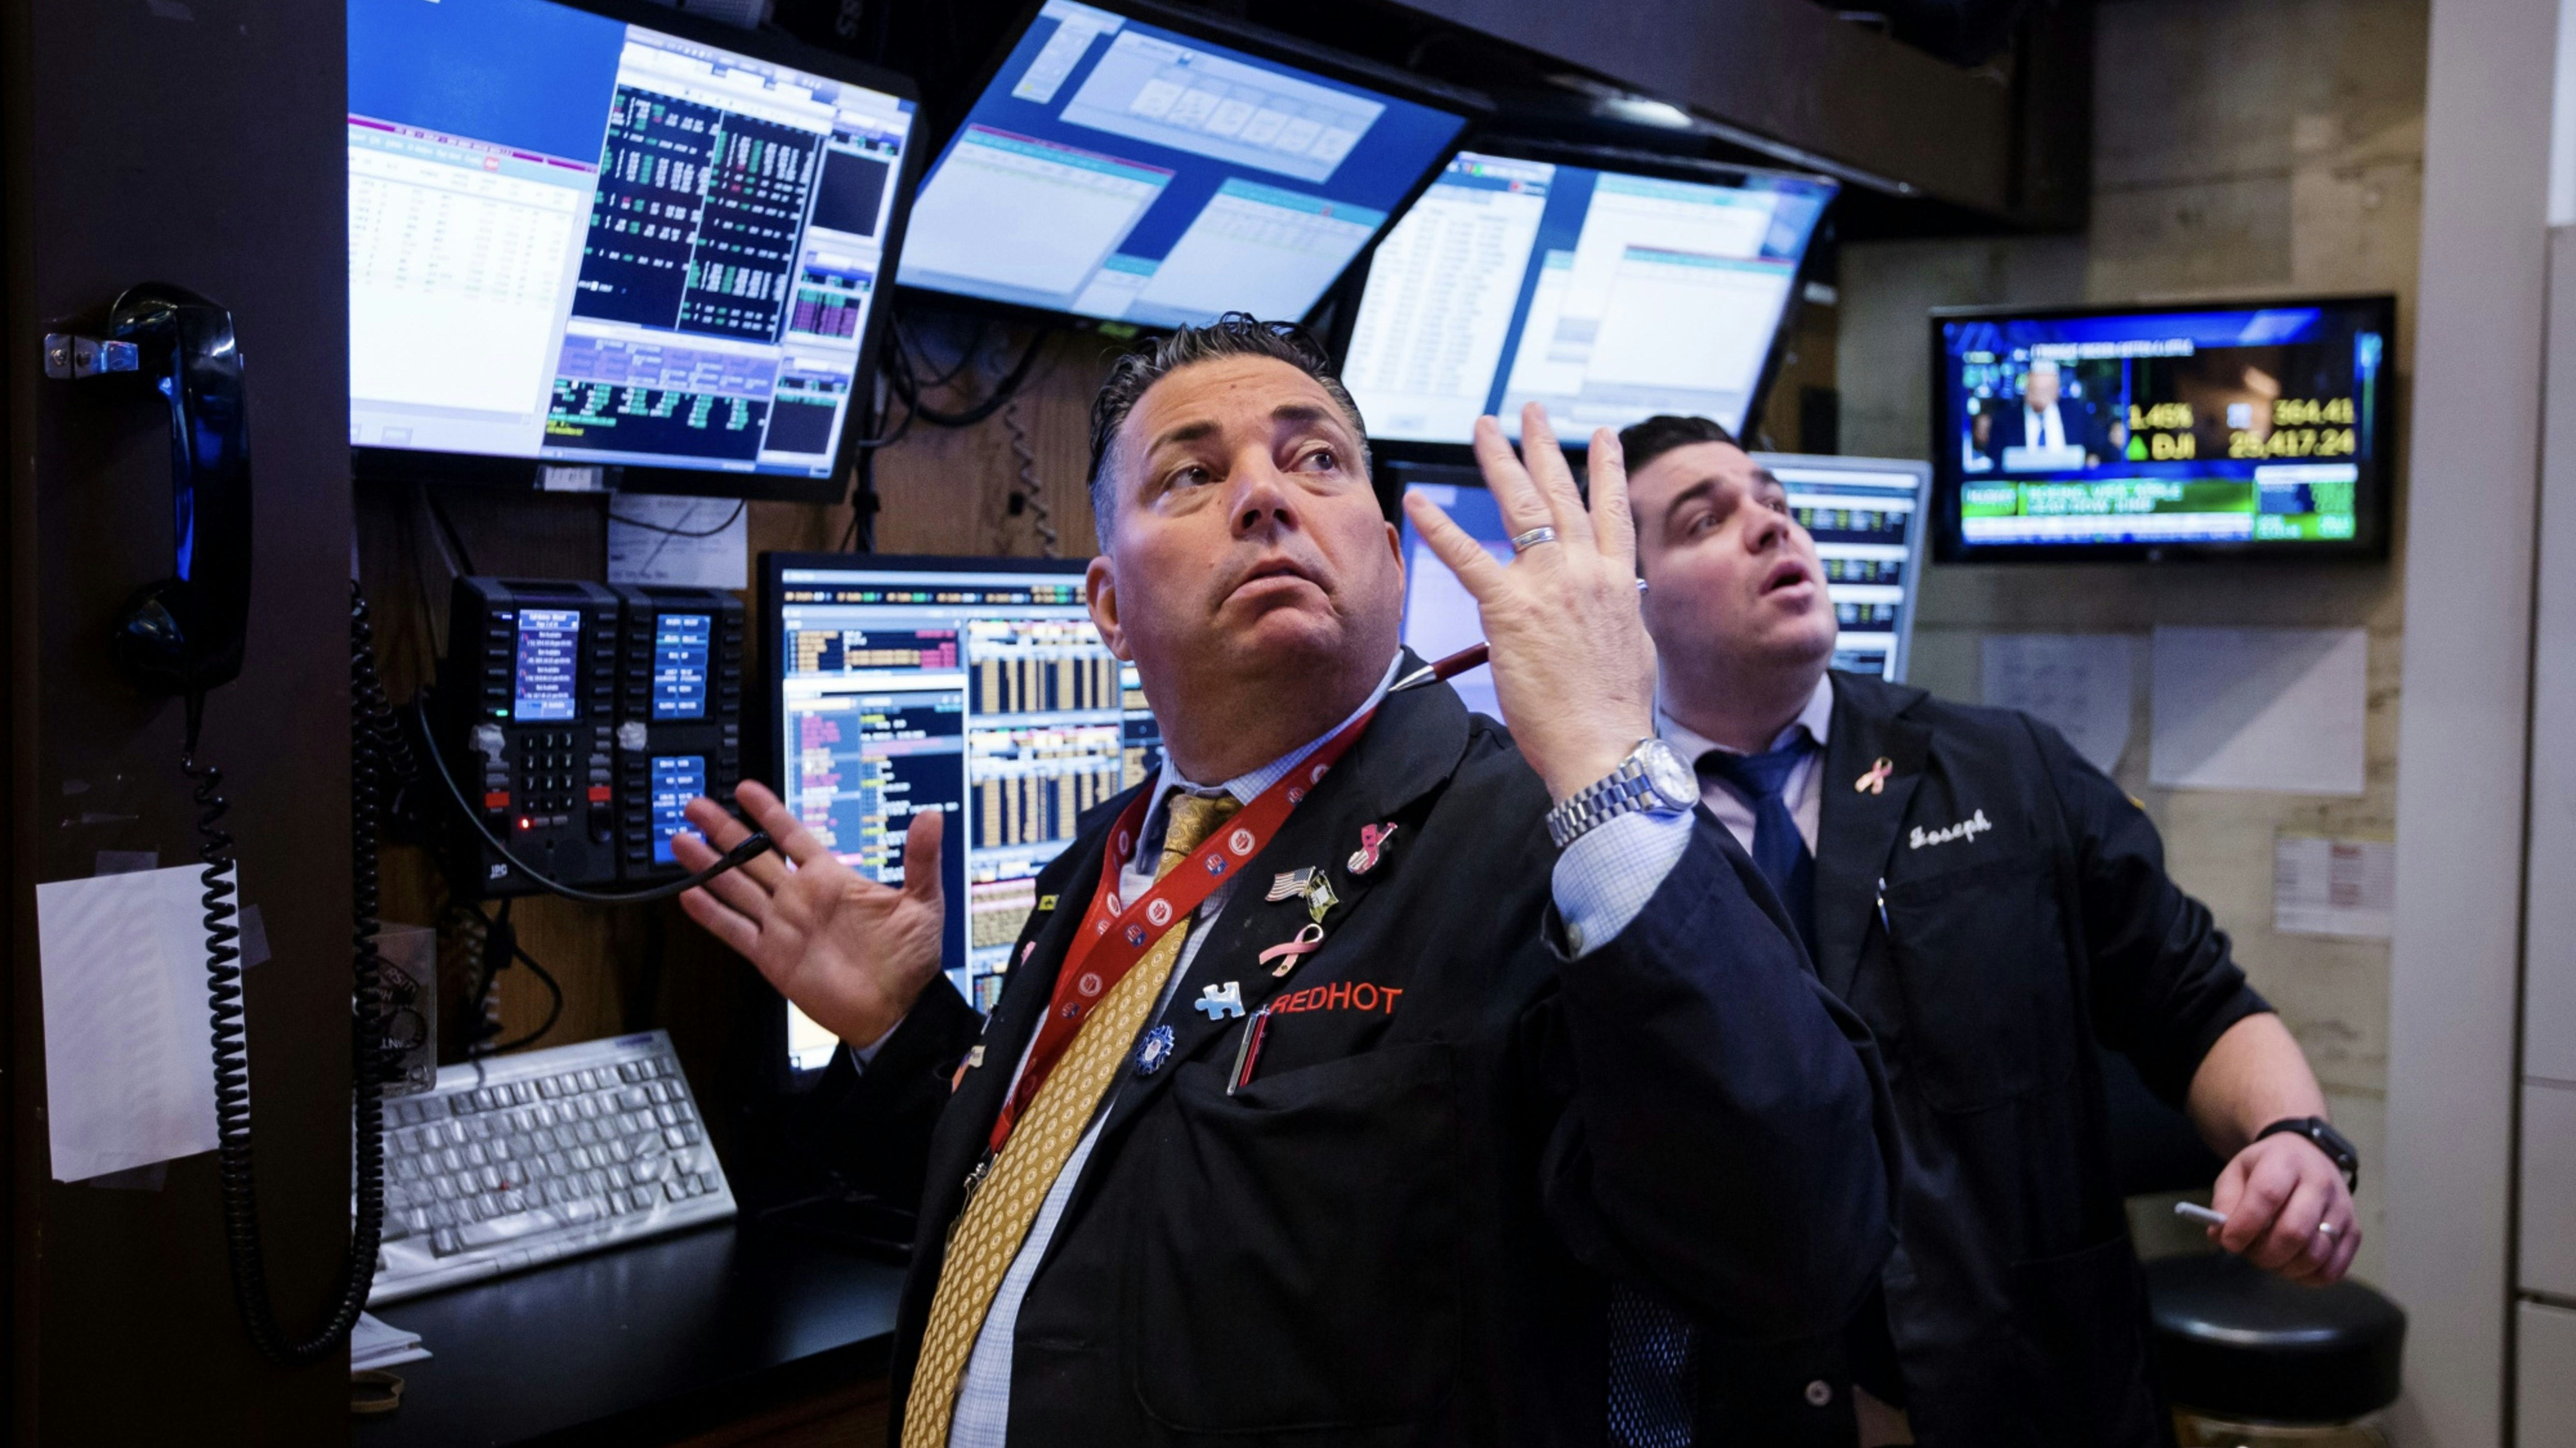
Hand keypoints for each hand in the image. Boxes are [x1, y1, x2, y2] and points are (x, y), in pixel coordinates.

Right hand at [669, 779, 945, 1049]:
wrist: (898, 1010)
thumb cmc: (912, 959)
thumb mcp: (924, 901)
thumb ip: (921, 858)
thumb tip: (932, 817)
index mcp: (831, 879)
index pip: (792, 836)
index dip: (768, 813)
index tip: (746, 789)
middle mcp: (801, 898)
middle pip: (753, 856)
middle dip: (724, 831)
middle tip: (696, 805)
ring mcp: (783, 926)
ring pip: (736, 887)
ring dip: (708, 866)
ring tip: (681, 841)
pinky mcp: (772, 956)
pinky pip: (735, 931)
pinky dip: (711, 915)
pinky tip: (689, 896)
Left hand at [1402, 404, 1656, 802]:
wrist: (1604, 745)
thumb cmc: (1616, 712)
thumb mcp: (1634, 649)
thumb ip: (1619, 616)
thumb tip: (1616, 607)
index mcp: (1616, 581)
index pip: (1613, 511)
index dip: (1608, 468)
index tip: (1604, 436)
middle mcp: (1585, 571)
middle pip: (1563, 493)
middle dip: (1544, 446)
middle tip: (1531, 411)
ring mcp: (1547, 585)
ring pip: (1522, 506)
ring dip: (1501, 460)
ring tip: (1487, 427)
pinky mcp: (1509, 609)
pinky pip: (1468, 557)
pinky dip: (1440, 526)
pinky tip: (1418, 501)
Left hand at [2207, 1132, 2359, 1283]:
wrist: (2307, 1155)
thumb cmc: (2266, 1168)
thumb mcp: (2236, 1172)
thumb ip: (2225, 1202)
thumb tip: (2220, 1235)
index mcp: (2285, 1161)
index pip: (2267, 1195)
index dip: (2245, 1225)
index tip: (2229, 1242)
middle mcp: (2320, 1182)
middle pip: (2294, 1231)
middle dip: (2264, 1253)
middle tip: (2250, 1253)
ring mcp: (2342, 1208)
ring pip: (2315, 1254)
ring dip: (2285, 1267)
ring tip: (2270, 1257)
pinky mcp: (2355, 1231)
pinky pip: (2334, 1268)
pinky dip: (2308, 1277)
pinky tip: (2292, 1266)